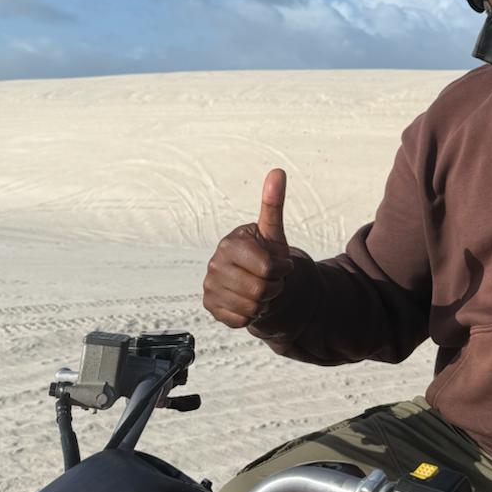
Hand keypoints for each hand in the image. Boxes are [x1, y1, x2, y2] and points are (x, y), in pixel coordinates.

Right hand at [202, 168, 296, 329]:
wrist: (256, 279)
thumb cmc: (266, 253)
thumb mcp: (273, 232)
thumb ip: (273, 204)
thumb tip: (278, 172)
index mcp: (230, 244)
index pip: (267, 268)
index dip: (281, 270)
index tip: (279, 264)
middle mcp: (214, 265)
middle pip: (260, 290)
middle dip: (274, 287)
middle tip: (270, 279)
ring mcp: (210, 287)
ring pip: (252, 307)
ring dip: (264, 302)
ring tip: (260, 289)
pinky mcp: (211, 307)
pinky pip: (241, 320)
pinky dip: (252, 315)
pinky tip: (249, 302)